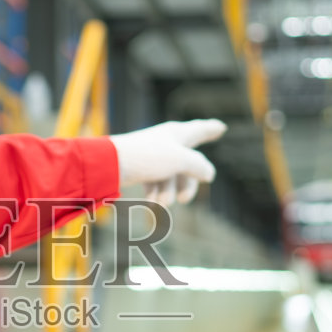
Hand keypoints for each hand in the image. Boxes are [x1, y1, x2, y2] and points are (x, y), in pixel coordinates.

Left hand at [108, 119, 226, 205]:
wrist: (111, 164)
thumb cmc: (147, 156)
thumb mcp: (181, 160)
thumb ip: (199, 166)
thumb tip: (209, 174)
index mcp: (178, 134)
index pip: (201, 129)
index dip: (212, 129)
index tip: (221, 127)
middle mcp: (168, 142)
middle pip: (189, 164)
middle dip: (187, 185)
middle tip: (183, 199)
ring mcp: (155, 155)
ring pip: (172, 177)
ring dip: (168, 193)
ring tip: (161, 204)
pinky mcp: (142, 167)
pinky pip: (156, 182)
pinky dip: (156, 193)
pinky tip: (152, 204)